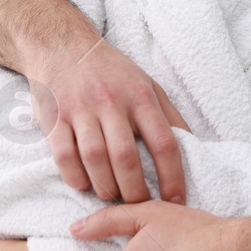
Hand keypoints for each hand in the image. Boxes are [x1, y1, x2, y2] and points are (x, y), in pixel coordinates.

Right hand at [0, 0, 191, 206]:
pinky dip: (75, 177)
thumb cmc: (113, 73)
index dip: (173, 177)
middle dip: (135, 190)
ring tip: (112, 196)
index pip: (164, 143)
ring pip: (95, 159)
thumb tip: (196, 149)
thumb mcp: (148, 85)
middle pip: (126, 158)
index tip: (176, 201)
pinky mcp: (54, 118)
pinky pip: (64, 155)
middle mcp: (111, 103)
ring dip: (105, 187)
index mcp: (141, 96)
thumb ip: (169, 117)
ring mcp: (81, 110)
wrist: (64, 47)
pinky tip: (84, 184)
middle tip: (139, 204)